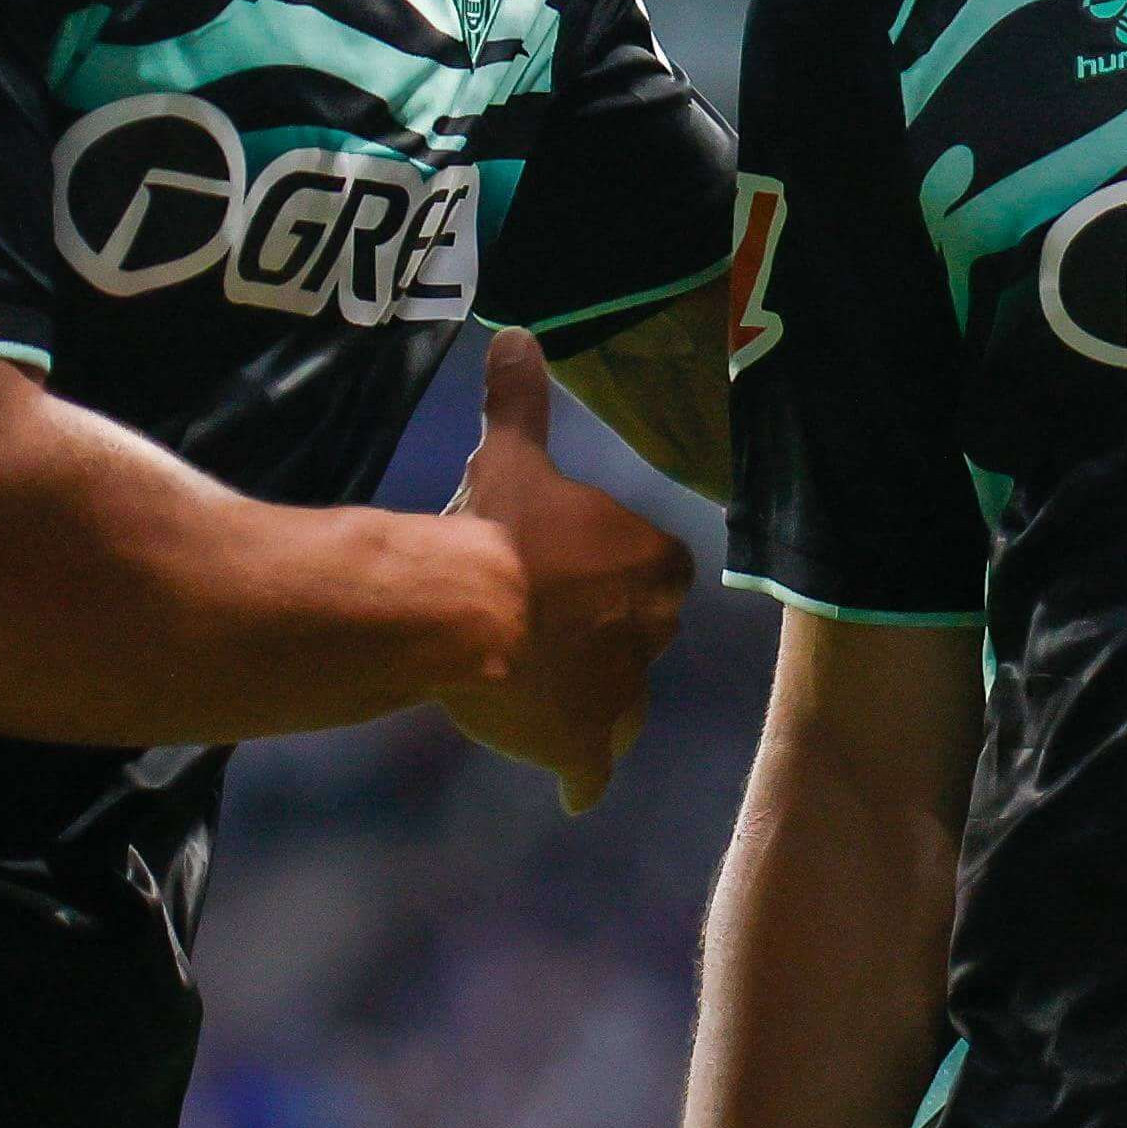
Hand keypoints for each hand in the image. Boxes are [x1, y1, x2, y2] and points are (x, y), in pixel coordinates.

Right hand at [437, 328, 693, 812]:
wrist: (466, 614)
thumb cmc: (498, 528)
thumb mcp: (509, 456)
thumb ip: (520, 403)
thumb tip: (516, 334)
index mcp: (655, 565)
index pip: (661, 569)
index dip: (622, 572)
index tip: (584, 572)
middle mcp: (655, 633)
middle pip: (644, 637)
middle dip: (613, 636)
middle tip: (560, 631)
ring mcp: (622, 694)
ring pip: (626, 704)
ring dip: (603, 702)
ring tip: (565, 700)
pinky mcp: (584, 745)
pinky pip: (593, 771)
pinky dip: (583, 778)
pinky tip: (574, 792)